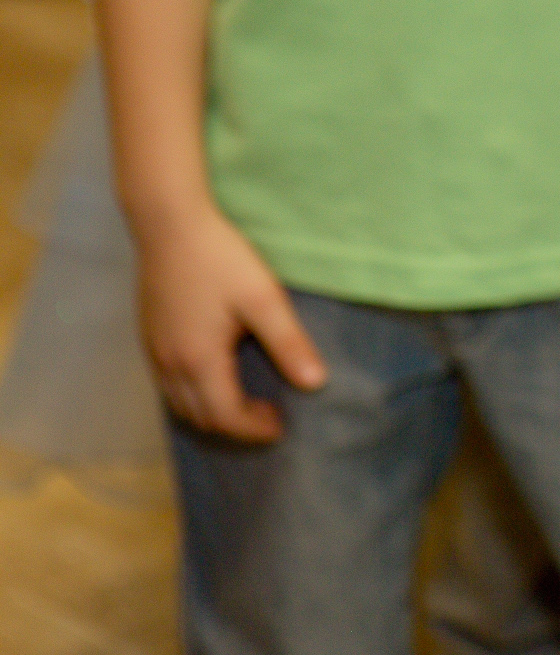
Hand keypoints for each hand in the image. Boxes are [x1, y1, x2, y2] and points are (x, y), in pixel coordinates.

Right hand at [136, 206, 325, 442]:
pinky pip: (168, 385)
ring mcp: (154, 351)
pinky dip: (193, 395)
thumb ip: (288, 343)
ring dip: (212, 412)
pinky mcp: (149, 337)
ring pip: (179, 404)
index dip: (254, 429)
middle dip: (235, 426)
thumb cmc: (220, 259)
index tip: (282, 426)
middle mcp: (169, 364)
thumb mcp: (263, 299)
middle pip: (199, 417)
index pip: (225, 416)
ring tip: (247, 402)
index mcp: (198, 360)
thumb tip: (314, 383)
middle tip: (270, 416)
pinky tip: (217, 378)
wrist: (170, 225)